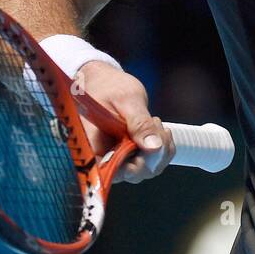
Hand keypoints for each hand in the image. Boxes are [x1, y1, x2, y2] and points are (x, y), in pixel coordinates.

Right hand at [73, 60, 174, 183]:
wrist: (105, 79)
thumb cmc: (108, 86)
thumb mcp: (126, 100)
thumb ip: (139, 123)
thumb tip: (154, 148)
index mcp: (92, 146)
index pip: (109, 173)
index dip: (131, 169)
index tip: (145, 151)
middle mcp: (104, 155)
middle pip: (132, 174)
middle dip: (152, 155)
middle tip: (157, 126)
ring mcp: (118, 154)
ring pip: (145, 169)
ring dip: (159, 151)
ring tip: (156, 123)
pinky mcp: (130, 150)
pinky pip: (150, 159)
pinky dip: (162, 148)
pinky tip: (160, 130)